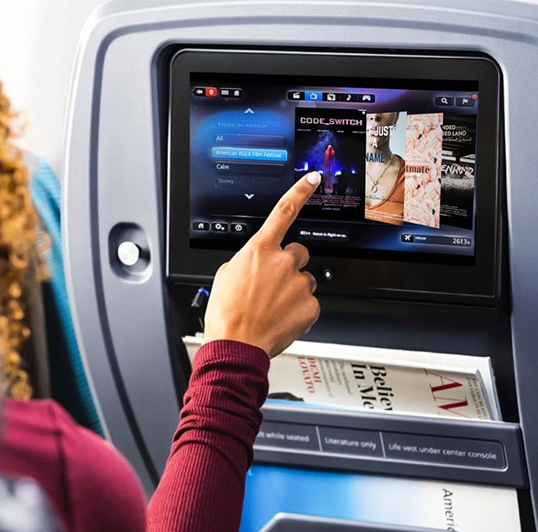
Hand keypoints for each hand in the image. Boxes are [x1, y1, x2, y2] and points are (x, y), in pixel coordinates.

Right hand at [202, 172, 321, 357]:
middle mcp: (282, 262)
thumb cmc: (226, 314)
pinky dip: (298, 311)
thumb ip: (247, 261)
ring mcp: (298, 283)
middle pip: (298, 252)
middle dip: (289, 265)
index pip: (284, 211)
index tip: (312, 178)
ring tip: (273, 307)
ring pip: (304, 279)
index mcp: (259, 250)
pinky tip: (281, 319)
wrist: (236, 346)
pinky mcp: (310, 306)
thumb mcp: (225, 276)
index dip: (300, 192)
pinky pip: (309, 303)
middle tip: (273, 285)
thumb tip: (256, 262)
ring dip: (293, 290)